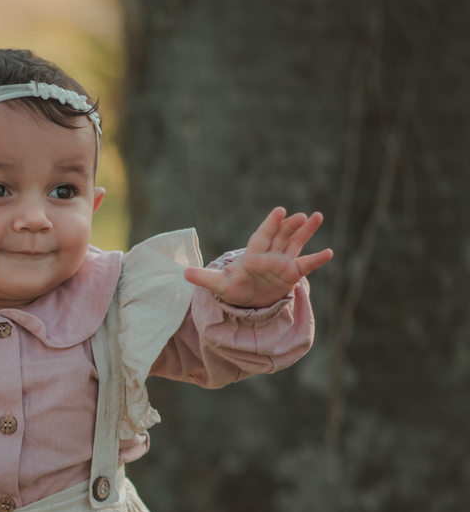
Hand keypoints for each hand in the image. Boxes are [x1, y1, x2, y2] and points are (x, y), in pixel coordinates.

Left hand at [184, 207, 333, 307]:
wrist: (247, 301)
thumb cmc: (233, 288)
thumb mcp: (217, 284)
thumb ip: (203, 278)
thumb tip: (183, 273)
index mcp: (252, 254)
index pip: (262, 235)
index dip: (271, 224)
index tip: (279, 211)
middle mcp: (269, 255)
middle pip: (281, 236)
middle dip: (290, 225)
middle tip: (301, 215)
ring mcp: (282, 262)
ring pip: (295, 243)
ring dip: (305, 231)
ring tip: (317, 216)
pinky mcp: (292, 274)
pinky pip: (306, 265)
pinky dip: (317, 259)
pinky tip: (329, 252)